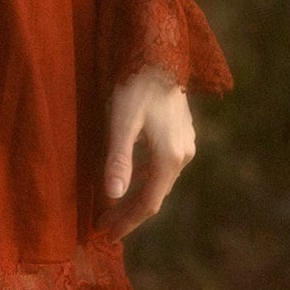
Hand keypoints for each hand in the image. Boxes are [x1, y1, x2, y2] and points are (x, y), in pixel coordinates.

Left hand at [94, 64, 195, 242]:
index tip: (107, 234)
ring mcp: (185, 144)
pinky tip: (131, 177)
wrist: (158, 55)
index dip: (127, 221)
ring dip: (136, 196)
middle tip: (104, 225)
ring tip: (113, 207)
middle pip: (155, 195)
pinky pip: (162, 167)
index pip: (148, 203)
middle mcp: (182, 155)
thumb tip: (113, 196)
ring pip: (159, 181)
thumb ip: (119, 160)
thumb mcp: (121, 123)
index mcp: (169, 158)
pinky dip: (144, 179)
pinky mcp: (181, 134)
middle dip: (129, 212)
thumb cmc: (135, 86)